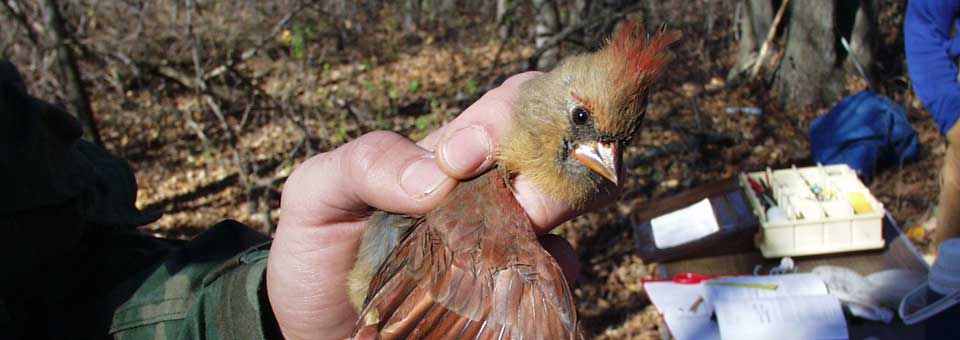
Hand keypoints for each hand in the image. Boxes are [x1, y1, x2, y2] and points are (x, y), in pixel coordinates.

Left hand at [266, 72, 617, 338]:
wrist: (318, 329)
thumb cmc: (316, 251)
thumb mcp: (315, 195)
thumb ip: (365, 164)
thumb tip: (441, 175)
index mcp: (447, 156)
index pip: (510, 107)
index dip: (508, 118)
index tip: (469, 155)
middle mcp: (486, 191)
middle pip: (553, 152)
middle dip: (552, 167)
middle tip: (522, 206)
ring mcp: (503, 240)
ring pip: (563, 204)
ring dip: (558, 211)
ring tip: (529, 242)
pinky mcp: (508, 289)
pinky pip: (554, 271)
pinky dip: (556, 271)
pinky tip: (539, 279)